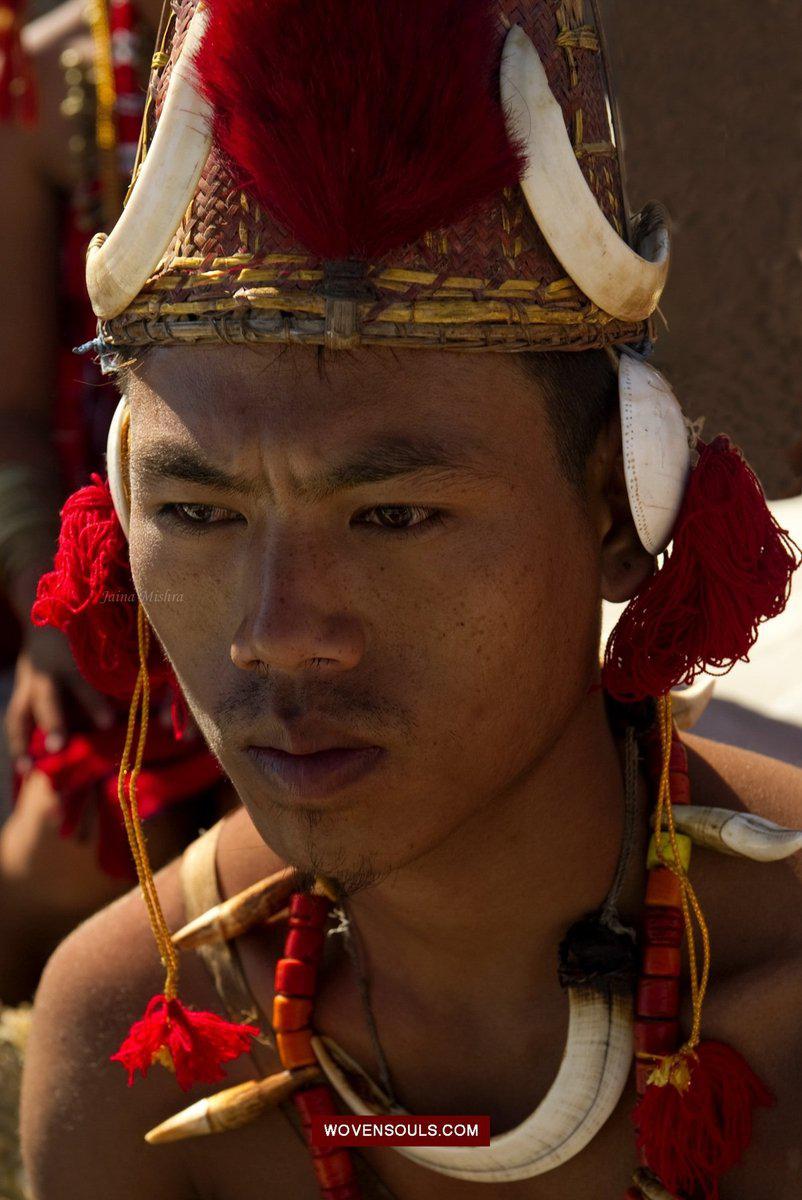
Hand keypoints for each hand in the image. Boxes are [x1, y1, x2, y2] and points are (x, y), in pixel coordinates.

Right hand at [5, 626, 114, 771]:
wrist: (41, 631)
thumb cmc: (78, 648)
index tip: (108, 724)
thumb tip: (121, 719)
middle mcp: (44, 675)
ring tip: (27, 769)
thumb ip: (107, 685)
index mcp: (67, 661)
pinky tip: (24, 767)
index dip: (93, 704)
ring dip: (22, 742)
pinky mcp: (19, 699)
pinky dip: (19, 744)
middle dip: (52, 722)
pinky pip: (16, 722)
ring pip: (21, 713)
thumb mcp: (94, 658)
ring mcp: (26, 687)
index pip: (81, 683)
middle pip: (46, 698)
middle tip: (57, 747)